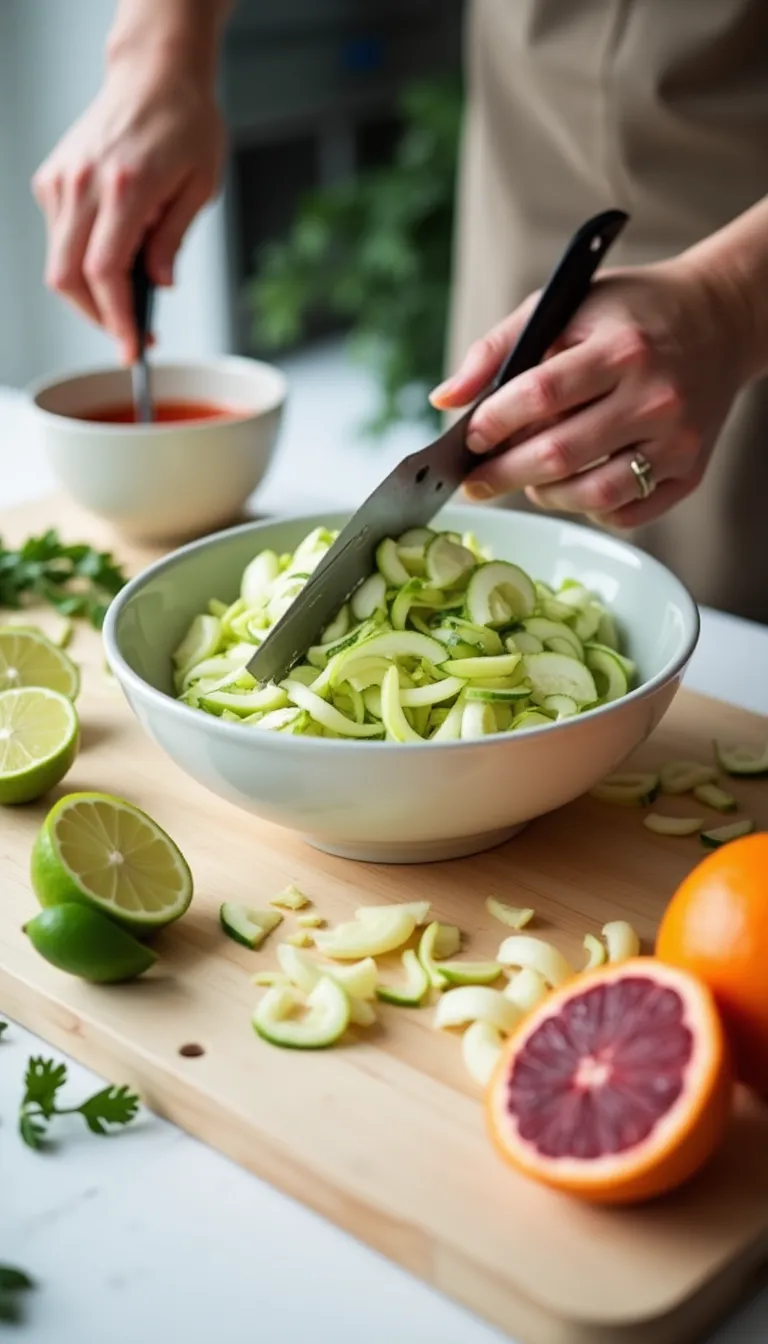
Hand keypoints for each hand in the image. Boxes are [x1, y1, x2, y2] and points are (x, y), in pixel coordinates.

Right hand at [32, 57, 224, 362]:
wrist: (155, 75)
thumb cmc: (186, 123)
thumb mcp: (201, 187)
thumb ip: (174, 241)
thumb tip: (158, 286)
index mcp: (125, 187)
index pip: (105, 272)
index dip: (117, 319)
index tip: (133, 348)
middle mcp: (84, 183)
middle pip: (68, 278)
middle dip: (98, 318)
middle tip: (131, 335)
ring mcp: (62, 180)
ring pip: (58, 264)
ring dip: (90, 293)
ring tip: (130, 295)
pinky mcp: (53, 179)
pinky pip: (58, 238)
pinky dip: (81, 261)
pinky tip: (113, 255)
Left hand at [431, 260, 746, 528]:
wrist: (719, 321)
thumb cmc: (630, 314)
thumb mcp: (566, 305)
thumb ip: (498, 348)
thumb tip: (444, 400)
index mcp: (622, 347)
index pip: (542, 393)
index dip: (496, 421)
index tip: (470, 437)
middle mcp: (655, 396)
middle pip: (560, 453)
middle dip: (504, 473)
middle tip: (475, 481)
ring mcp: (677, 440)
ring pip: (593, 494)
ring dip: (545, 494)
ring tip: (528, 479)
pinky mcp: (691, 472)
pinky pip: (627, 514)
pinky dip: (590, 510)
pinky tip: (575, 485)